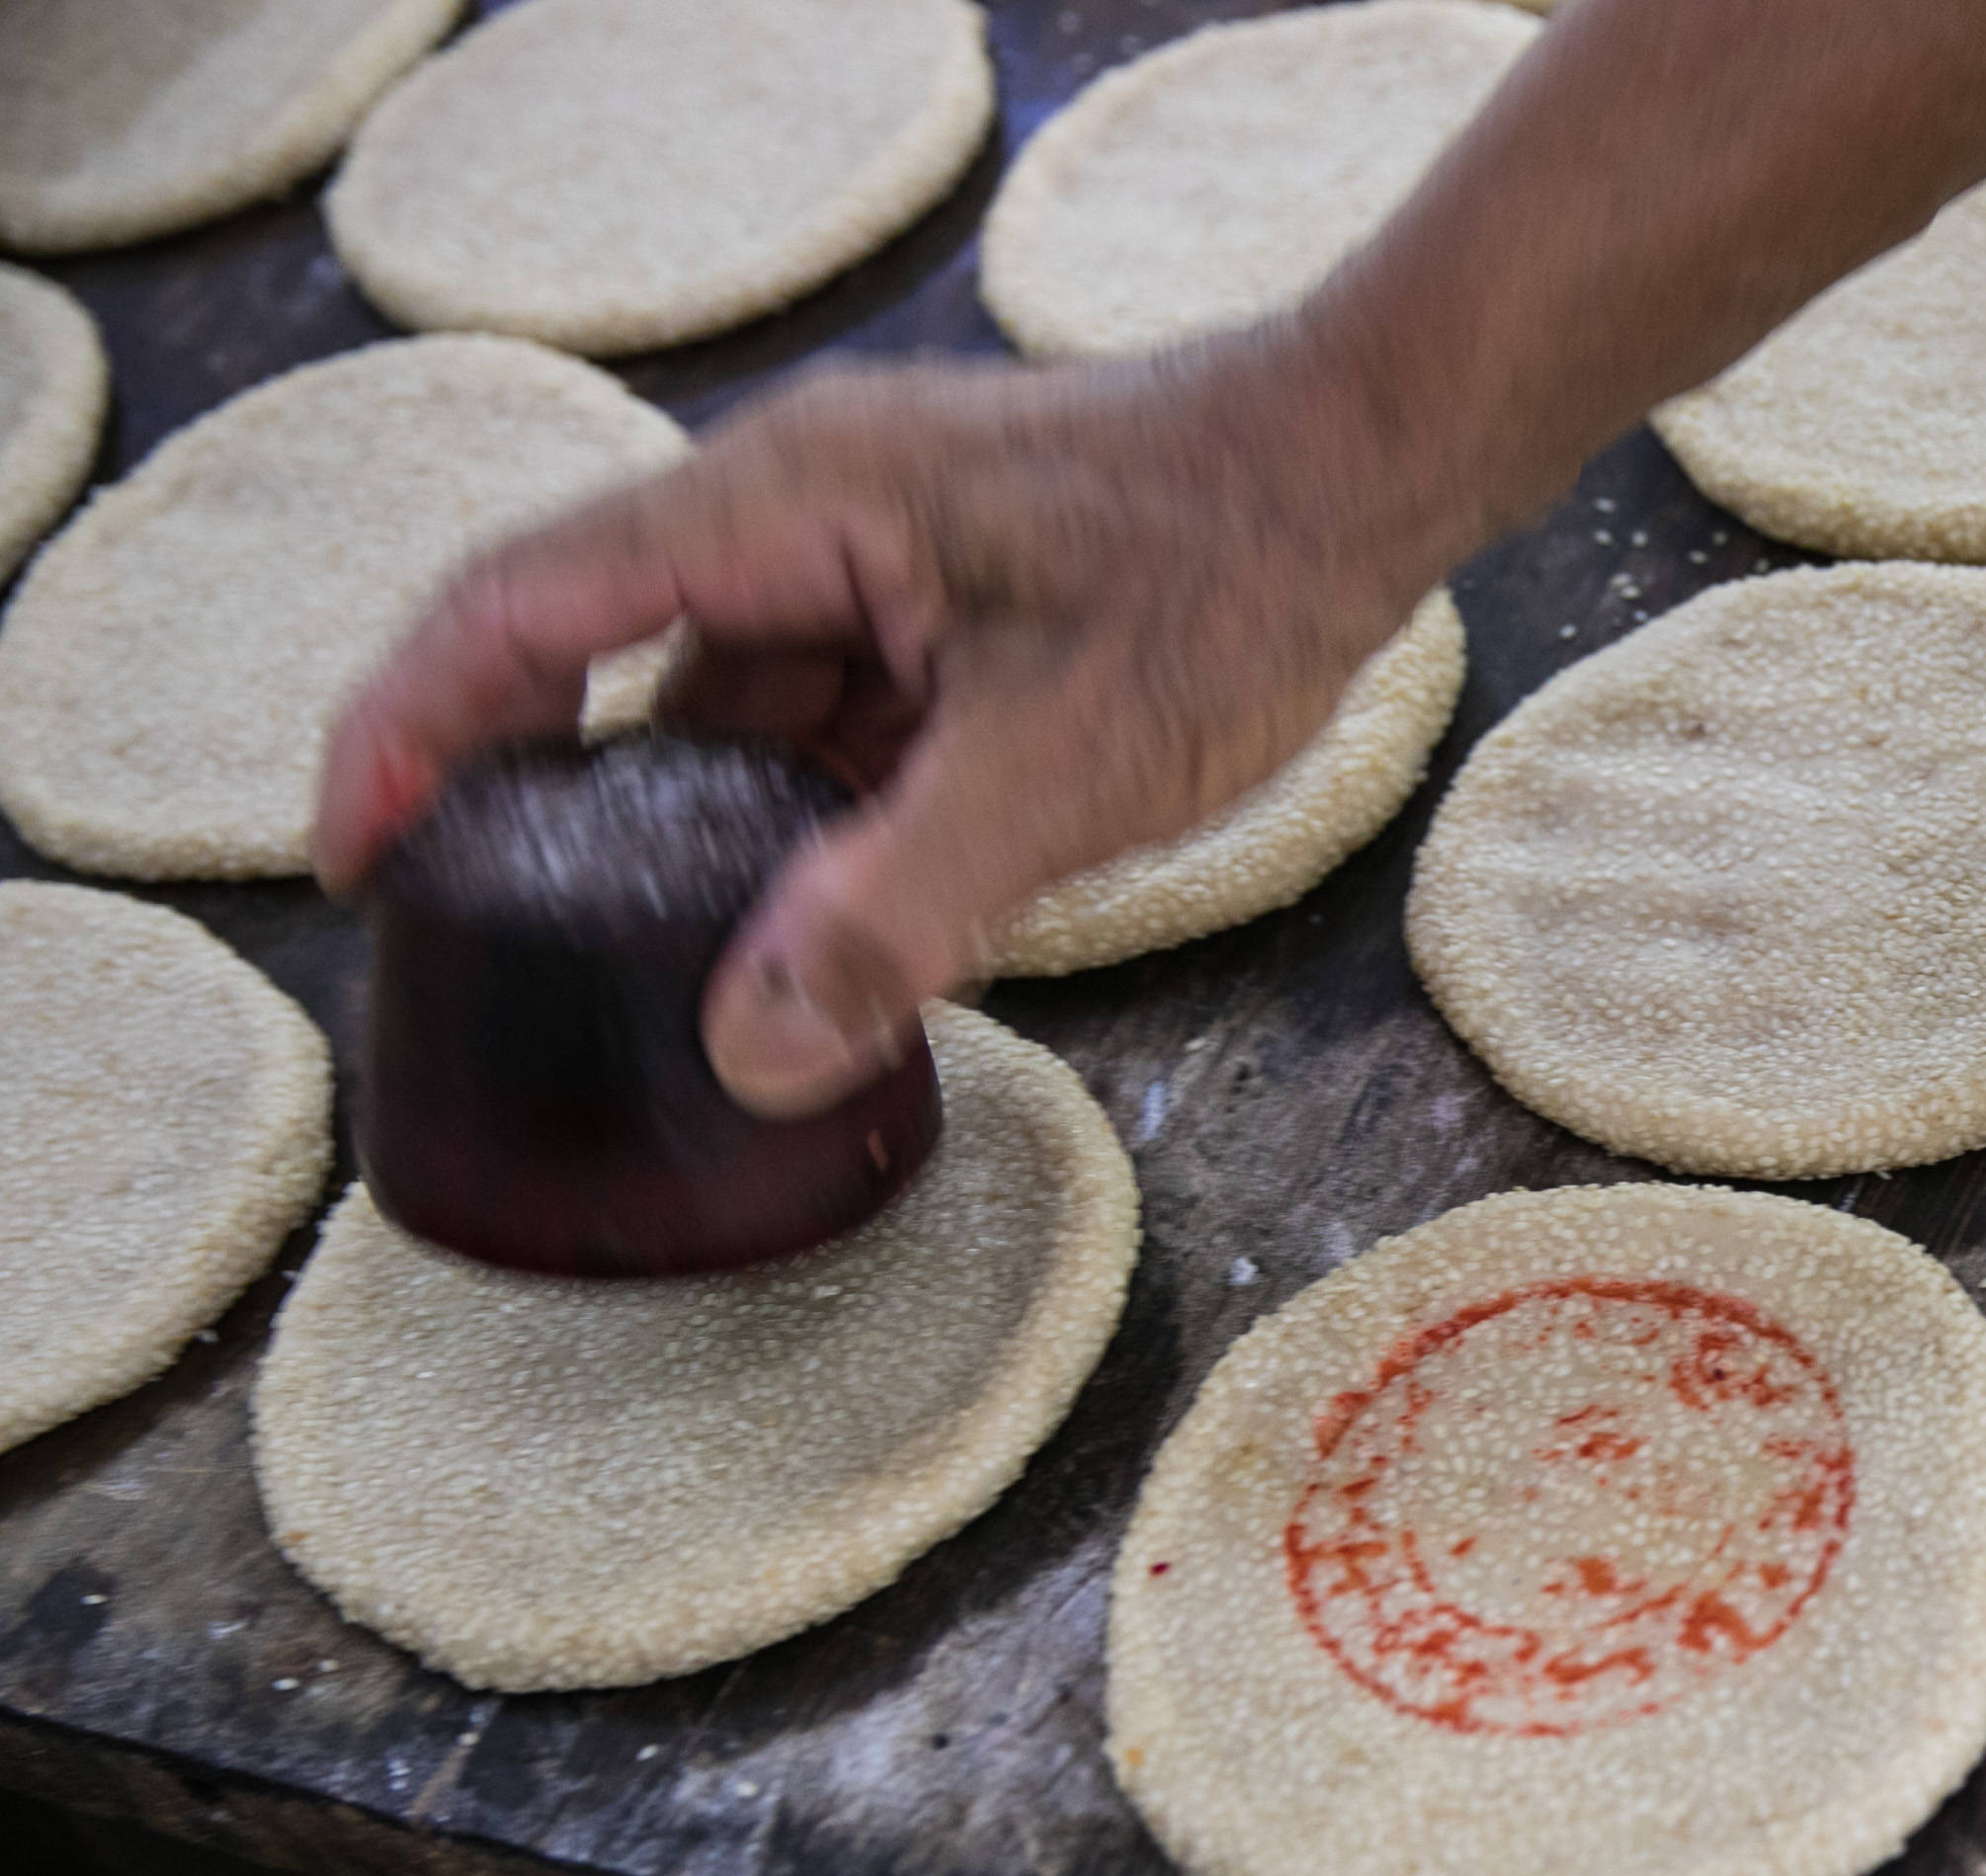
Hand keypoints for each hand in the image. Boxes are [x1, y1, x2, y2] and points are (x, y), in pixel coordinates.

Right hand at [317, 337, 1432, 1114]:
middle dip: (568, 811)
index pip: (524, 608)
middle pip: (619, 667)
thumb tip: (754, 1048)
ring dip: (725, 837)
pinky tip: (848, 927)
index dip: (414, 730)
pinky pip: (842, 724)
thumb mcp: (1065, 766)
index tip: (355, 854)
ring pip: (745, 715)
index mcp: (785, 508)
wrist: (1378, 465)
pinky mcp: (952, 608)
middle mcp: (806, 517)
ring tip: (696, 976)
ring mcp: (882, 560)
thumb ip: (900, 908)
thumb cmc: (1237, 564)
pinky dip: (828, 823)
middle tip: (518, 957)